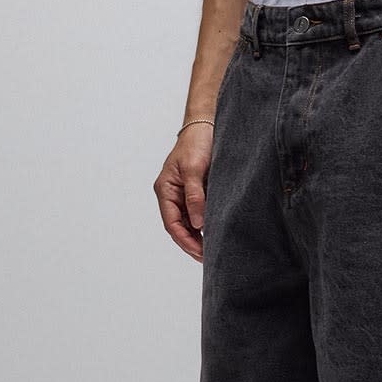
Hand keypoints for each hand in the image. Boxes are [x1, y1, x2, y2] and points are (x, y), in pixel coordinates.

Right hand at [153, 121, 213, 260]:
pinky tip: (215, 232)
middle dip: (192, 243)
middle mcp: (172, 194)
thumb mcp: (195, 169)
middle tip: (209, 258)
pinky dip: (205, 224)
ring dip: (198, 236)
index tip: (200, 253)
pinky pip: (198, 213)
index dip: (185, 240)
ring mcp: (183, 193)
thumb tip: (198, 224)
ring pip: (188, 222)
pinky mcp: (196, 191)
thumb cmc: (197, 142)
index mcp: (165, 190)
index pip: (172, 223)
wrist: (206, 124)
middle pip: (179, 226)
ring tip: (213, 250)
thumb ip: (195, 197)